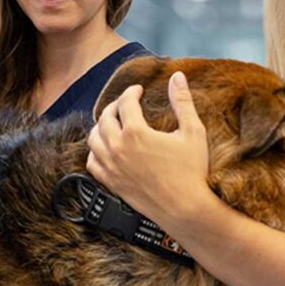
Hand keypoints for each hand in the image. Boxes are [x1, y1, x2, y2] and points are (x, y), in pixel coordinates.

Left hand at [86, 71, 213, 231]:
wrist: (185, 209)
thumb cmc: (192, 172)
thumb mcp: (192, 131)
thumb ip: (183, 101)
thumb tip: (177, 76)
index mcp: (135, 132)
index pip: (125, 102)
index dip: (131, 92)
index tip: (138, 90)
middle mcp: (117, 148)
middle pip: (105, 118)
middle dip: (114, 106)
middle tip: (125, 104)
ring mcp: (111, 167)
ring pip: (94, 139)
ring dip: (101, 126)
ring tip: (112, 123)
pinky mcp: (111, 183)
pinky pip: (92, 163)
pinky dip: (95, 151)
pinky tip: (105, 148)